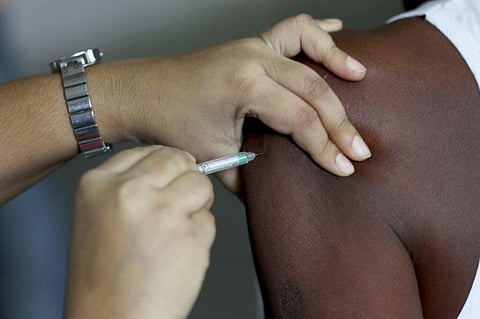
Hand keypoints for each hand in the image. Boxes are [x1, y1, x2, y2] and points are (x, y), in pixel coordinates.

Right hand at [64, 146, 214, 318]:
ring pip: (200, 185)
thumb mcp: (98, 215)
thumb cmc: (104, 276)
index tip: (169, 177)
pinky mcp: (189, 235)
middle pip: (179, 160)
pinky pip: (209, 220)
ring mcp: (162, 212)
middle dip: (186, 178)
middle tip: (177, 204)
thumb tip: (172, 163)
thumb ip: (129, 185)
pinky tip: (178, 254)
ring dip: (197, 206)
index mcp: (99, 184)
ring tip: (175, 232)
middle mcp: (130, 192)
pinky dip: (200, 235)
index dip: (166, 165)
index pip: (149, 151)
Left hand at [101, 14, 369, 191]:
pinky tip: (337, 31)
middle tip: (359, 148)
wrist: (143, 93)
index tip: (343, 167)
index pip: (300, 119)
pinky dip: (317, 33)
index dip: (325, 147)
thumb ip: (250, 174)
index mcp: (244, 87)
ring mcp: (251, 46)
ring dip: (337, 60)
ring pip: (308, 46)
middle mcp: (252, 59)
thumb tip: (278, 186)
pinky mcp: (250, 44)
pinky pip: (291, 29)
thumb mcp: (214, 155)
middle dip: (340, 122)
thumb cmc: (171, 121)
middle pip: (312, 88)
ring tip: (361, 77)